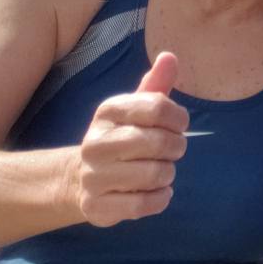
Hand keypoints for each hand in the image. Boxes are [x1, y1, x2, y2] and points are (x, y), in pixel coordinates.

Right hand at [73, 51, 188, 226]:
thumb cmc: (123, 137)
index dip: (178, 117)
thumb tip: (169, 56)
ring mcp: (93, 178)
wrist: (83, 179)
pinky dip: (160, 199)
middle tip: (173, 149)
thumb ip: (156, 84)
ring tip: (160, 170)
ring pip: (153, 175)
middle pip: (157, 142)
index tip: (180, 124)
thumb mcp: (137, 108)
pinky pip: (143, 205)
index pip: (157, 106)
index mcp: (107, 112)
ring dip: (168, 173)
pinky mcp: (97, 207)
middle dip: (176, 147)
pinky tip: (157, 191)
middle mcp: (95, 143)